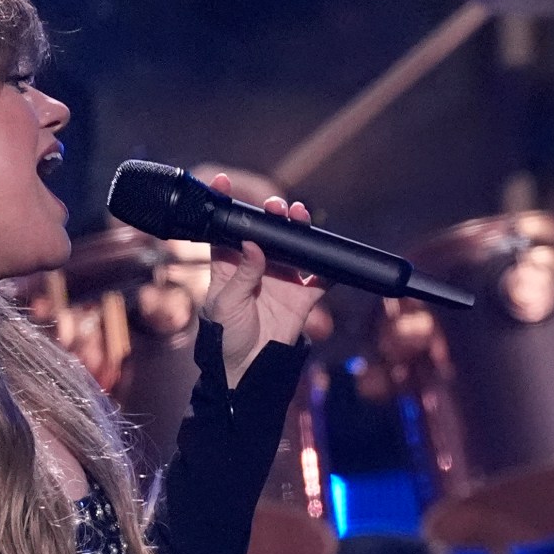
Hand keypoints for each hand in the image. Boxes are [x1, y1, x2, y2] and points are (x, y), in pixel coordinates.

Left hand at [202, 173, 327, 384]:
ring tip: (299, 216)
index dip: (225, 207)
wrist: (246, 370)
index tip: (222, 182)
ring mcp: (281, 280)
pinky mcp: (302, 297)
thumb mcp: (225, 303)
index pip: (226, 230)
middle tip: (276, 206)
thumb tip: (254, 245)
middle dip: (271, 215)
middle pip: (266, 233)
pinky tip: (330, 254)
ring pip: (294, 248)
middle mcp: (256, 268)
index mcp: (228, 265)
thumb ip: (241, 273)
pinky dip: (328, 267)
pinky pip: (319, 279)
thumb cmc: (225, 337)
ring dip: (298, 231)